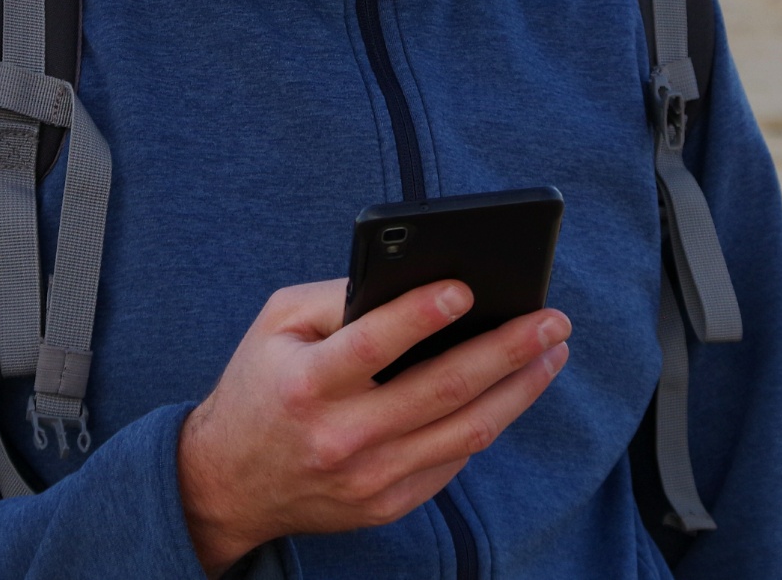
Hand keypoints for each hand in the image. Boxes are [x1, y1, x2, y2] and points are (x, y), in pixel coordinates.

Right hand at [175, 278, 570, 575]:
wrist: (228, 484)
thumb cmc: (261, 384)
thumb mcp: (276, 325)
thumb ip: (338, 298)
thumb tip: (417, 275)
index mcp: (306, 385)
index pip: (372, 346)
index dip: (420, 315)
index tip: (467, 288)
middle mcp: (340, 438)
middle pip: (441, 390)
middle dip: (507, 350)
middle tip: (553, 319)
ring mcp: (370, 479)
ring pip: (465, 431)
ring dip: (519, 388)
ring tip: (552, 351)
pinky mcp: (388, 505)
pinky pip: (454, 459)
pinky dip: (489, 419)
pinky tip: (513, 388)